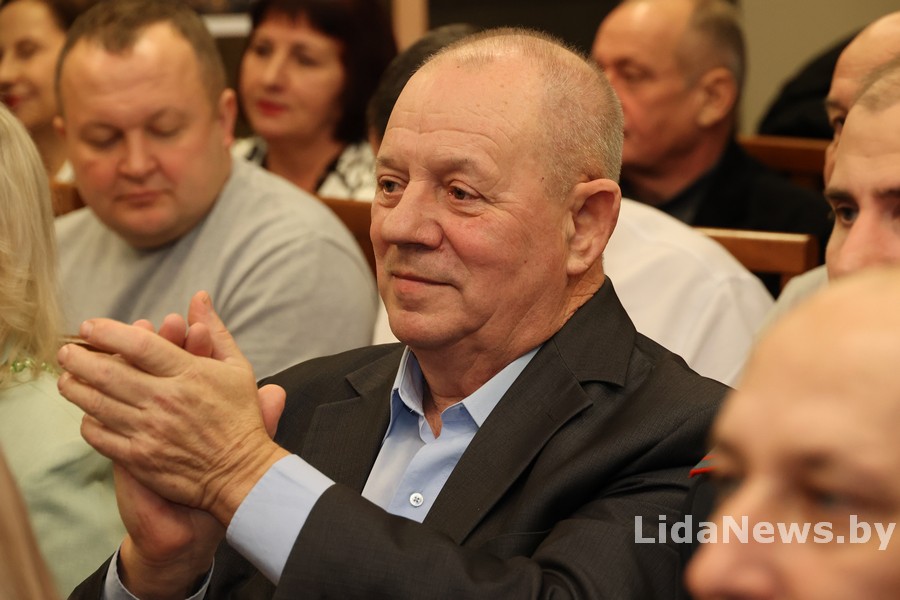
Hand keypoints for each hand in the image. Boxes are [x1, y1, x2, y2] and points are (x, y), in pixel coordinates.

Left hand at [58, 291, 289, 523]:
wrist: (242, 473)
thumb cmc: (240, 418)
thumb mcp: (237, 368)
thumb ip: (215, 331)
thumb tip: (199, 297)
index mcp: (190, 374)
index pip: (140, 345)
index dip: (108, 332)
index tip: (89, 326)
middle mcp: (166, 400)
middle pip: (108, 373)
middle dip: (78, 358)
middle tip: (66, 352)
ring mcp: (150, 431)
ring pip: (97, 404)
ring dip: (74, 388)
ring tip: (66, 379)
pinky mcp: (140, 458)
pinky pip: (100, 436)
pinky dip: (88, 422)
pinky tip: (88, 414)